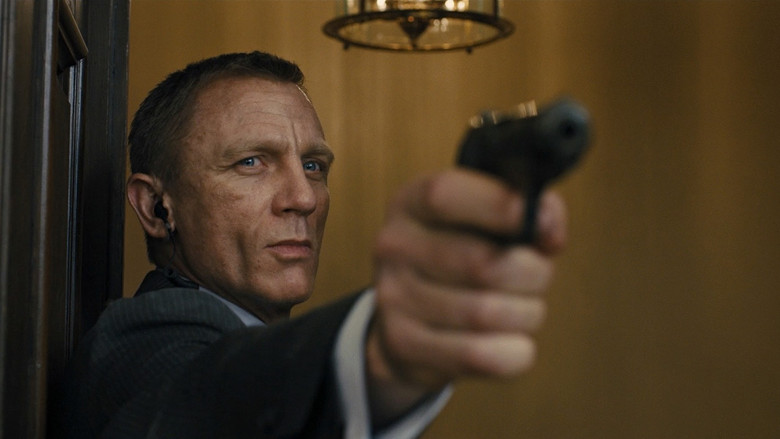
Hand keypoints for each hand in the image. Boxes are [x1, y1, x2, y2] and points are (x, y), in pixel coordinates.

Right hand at [365, 169, 566, 423]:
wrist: (410, 320)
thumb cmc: (462, 257)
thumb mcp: (485, 221)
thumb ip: (525, 212)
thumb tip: (548, 228)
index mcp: (411, 203)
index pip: (445, 195)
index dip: (498, 205)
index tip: (539, 220)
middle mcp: (393, 246)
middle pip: (482, 264)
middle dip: (533, 273)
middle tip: (538, 275)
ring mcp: (393, 297)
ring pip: (488, 314)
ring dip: (526, 314)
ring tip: (523, 308)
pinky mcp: (404, 344)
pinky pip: (481, 356)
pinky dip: (515, 351)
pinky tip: (511, 340)